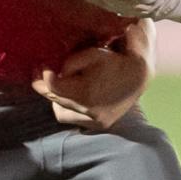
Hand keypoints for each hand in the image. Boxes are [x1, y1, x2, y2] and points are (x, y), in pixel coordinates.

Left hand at [31, 24, 154, 129]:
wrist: (140, 76)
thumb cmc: (115, 60)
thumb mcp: (92, 54)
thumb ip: (70, 63)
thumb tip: (50, 73)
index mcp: (87, 93)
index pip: (54, 87)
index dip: (43, 76)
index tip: (41, 67)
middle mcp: (89, 111)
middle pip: (55, 99)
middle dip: (46, 86)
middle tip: (40, 74)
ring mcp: (94, 121)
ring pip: (60, 111)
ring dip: (56, 98)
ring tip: (60, 85)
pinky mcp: (98, 125)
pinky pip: (72, 119)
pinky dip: (67, 108)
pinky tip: (71, 97)